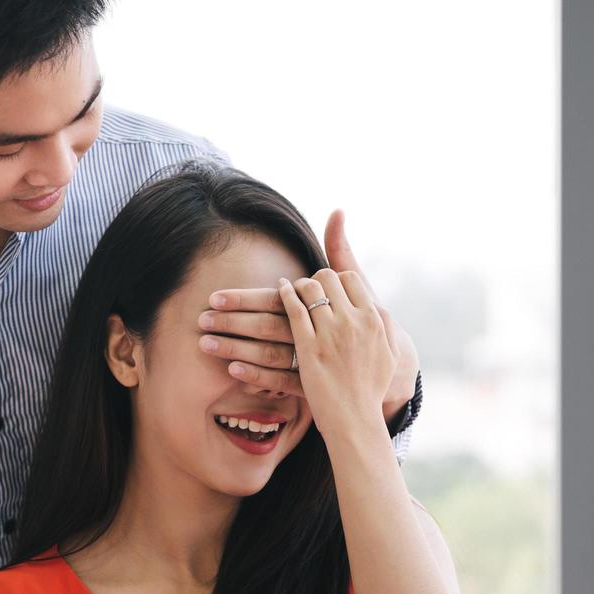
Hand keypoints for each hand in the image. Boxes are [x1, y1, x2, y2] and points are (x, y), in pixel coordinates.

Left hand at [201, 211, 419, 420]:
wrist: (390, 370)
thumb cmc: (367, 320)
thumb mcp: (361, 287)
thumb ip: (341, 251)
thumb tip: (337, 210)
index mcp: (332, 302)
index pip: (282, 295)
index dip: (245, 297)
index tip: (216, 296)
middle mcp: (327, 328)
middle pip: (271, 321)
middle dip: (233, 319)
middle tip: (202, 316)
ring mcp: (321, 357)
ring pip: (272, 350)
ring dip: (237, 346)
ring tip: (206, 341)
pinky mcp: (317, 382)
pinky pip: (283, 379)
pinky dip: (258, 374)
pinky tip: (232, 369)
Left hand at [277, 269, 395, 441]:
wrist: (357, 417)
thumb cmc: (373, 386)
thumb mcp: (389, 350)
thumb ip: (384, 321)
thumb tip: (375, 302)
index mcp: (373, 319)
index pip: (350, 278)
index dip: (334, 278)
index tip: (325, 288)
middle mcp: (353, 321)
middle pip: (326, 278)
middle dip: (312, 279)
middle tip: (305, 290)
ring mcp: (330, 334)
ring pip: (308, 290)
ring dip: (298, 285)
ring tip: (293, 292)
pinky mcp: (309, 349)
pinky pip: (293, 310)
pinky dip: (284, 294)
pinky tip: (279, 291)